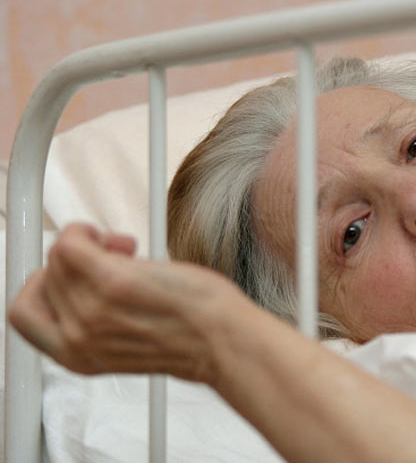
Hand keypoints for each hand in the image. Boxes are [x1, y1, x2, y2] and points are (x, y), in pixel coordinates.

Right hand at [9, 223, 250, 383]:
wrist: (222, 340)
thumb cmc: (193, 336)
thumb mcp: (128, 339)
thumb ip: (98, 318)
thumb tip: (86, 279)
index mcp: (76, 356)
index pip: (24, 315)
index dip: (42, 286)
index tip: (64, 274)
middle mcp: (75, 338)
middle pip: (46, 275)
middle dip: (74, 258)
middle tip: (111, 258)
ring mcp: (90, 310)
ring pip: (60, 255)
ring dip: (90, 242)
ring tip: (127, 253)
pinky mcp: (111, 282)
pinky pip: (71, 240)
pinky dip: (86, 230)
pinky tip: (124, 243)